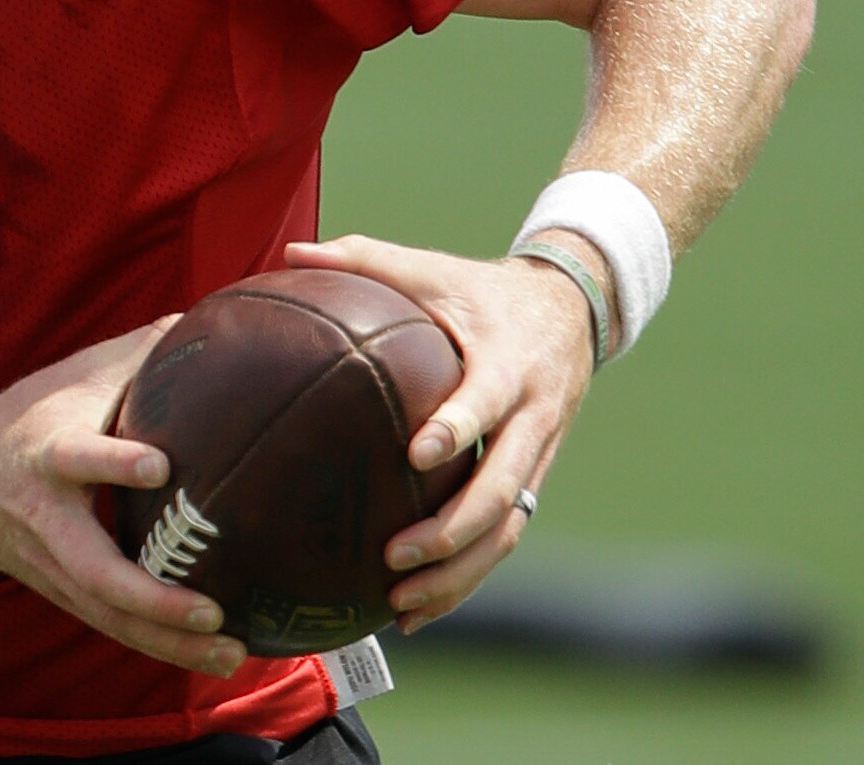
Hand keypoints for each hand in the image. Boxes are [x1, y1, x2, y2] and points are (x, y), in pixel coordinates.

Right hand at [0, 317, 246, 674]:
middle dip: (151, 597)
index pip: (77, 456)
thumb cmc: (34, 414)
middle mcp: (46, 519)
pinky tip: (215, 655)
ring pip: (108, 614)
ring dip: (168, 641)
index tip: (159, 464)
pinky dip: (162, 647)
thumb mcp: (75, 375)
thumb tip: (210, 320)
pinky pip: (113, 626)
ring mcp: (52, 564)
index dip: (113, 462)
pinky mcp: (63, 591)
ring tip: (230, 651)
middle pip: (93, 569)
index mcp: (47, 453)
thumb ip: (140, 353)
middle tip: (210, 611)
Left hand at [284, 232, 597, 631]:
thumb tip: (291, 252)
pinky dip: (466, 579)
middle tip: (393, 558)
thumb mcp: (431, 267)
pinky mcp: (534, 479)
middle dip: (451, 532)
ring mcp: (537, 455)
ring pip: (508, 530)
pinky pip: (505, 538)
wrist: (572, 307)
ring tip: (398, 603)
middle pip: (502, 489)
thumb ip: (363, 258)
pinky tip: (416, 612)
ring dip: (458, 573)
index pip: (485, 402)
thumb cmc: (479, 289)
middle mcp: (531, 417)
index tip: (416, 453)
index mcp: (506, 364)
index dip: (457, 428)